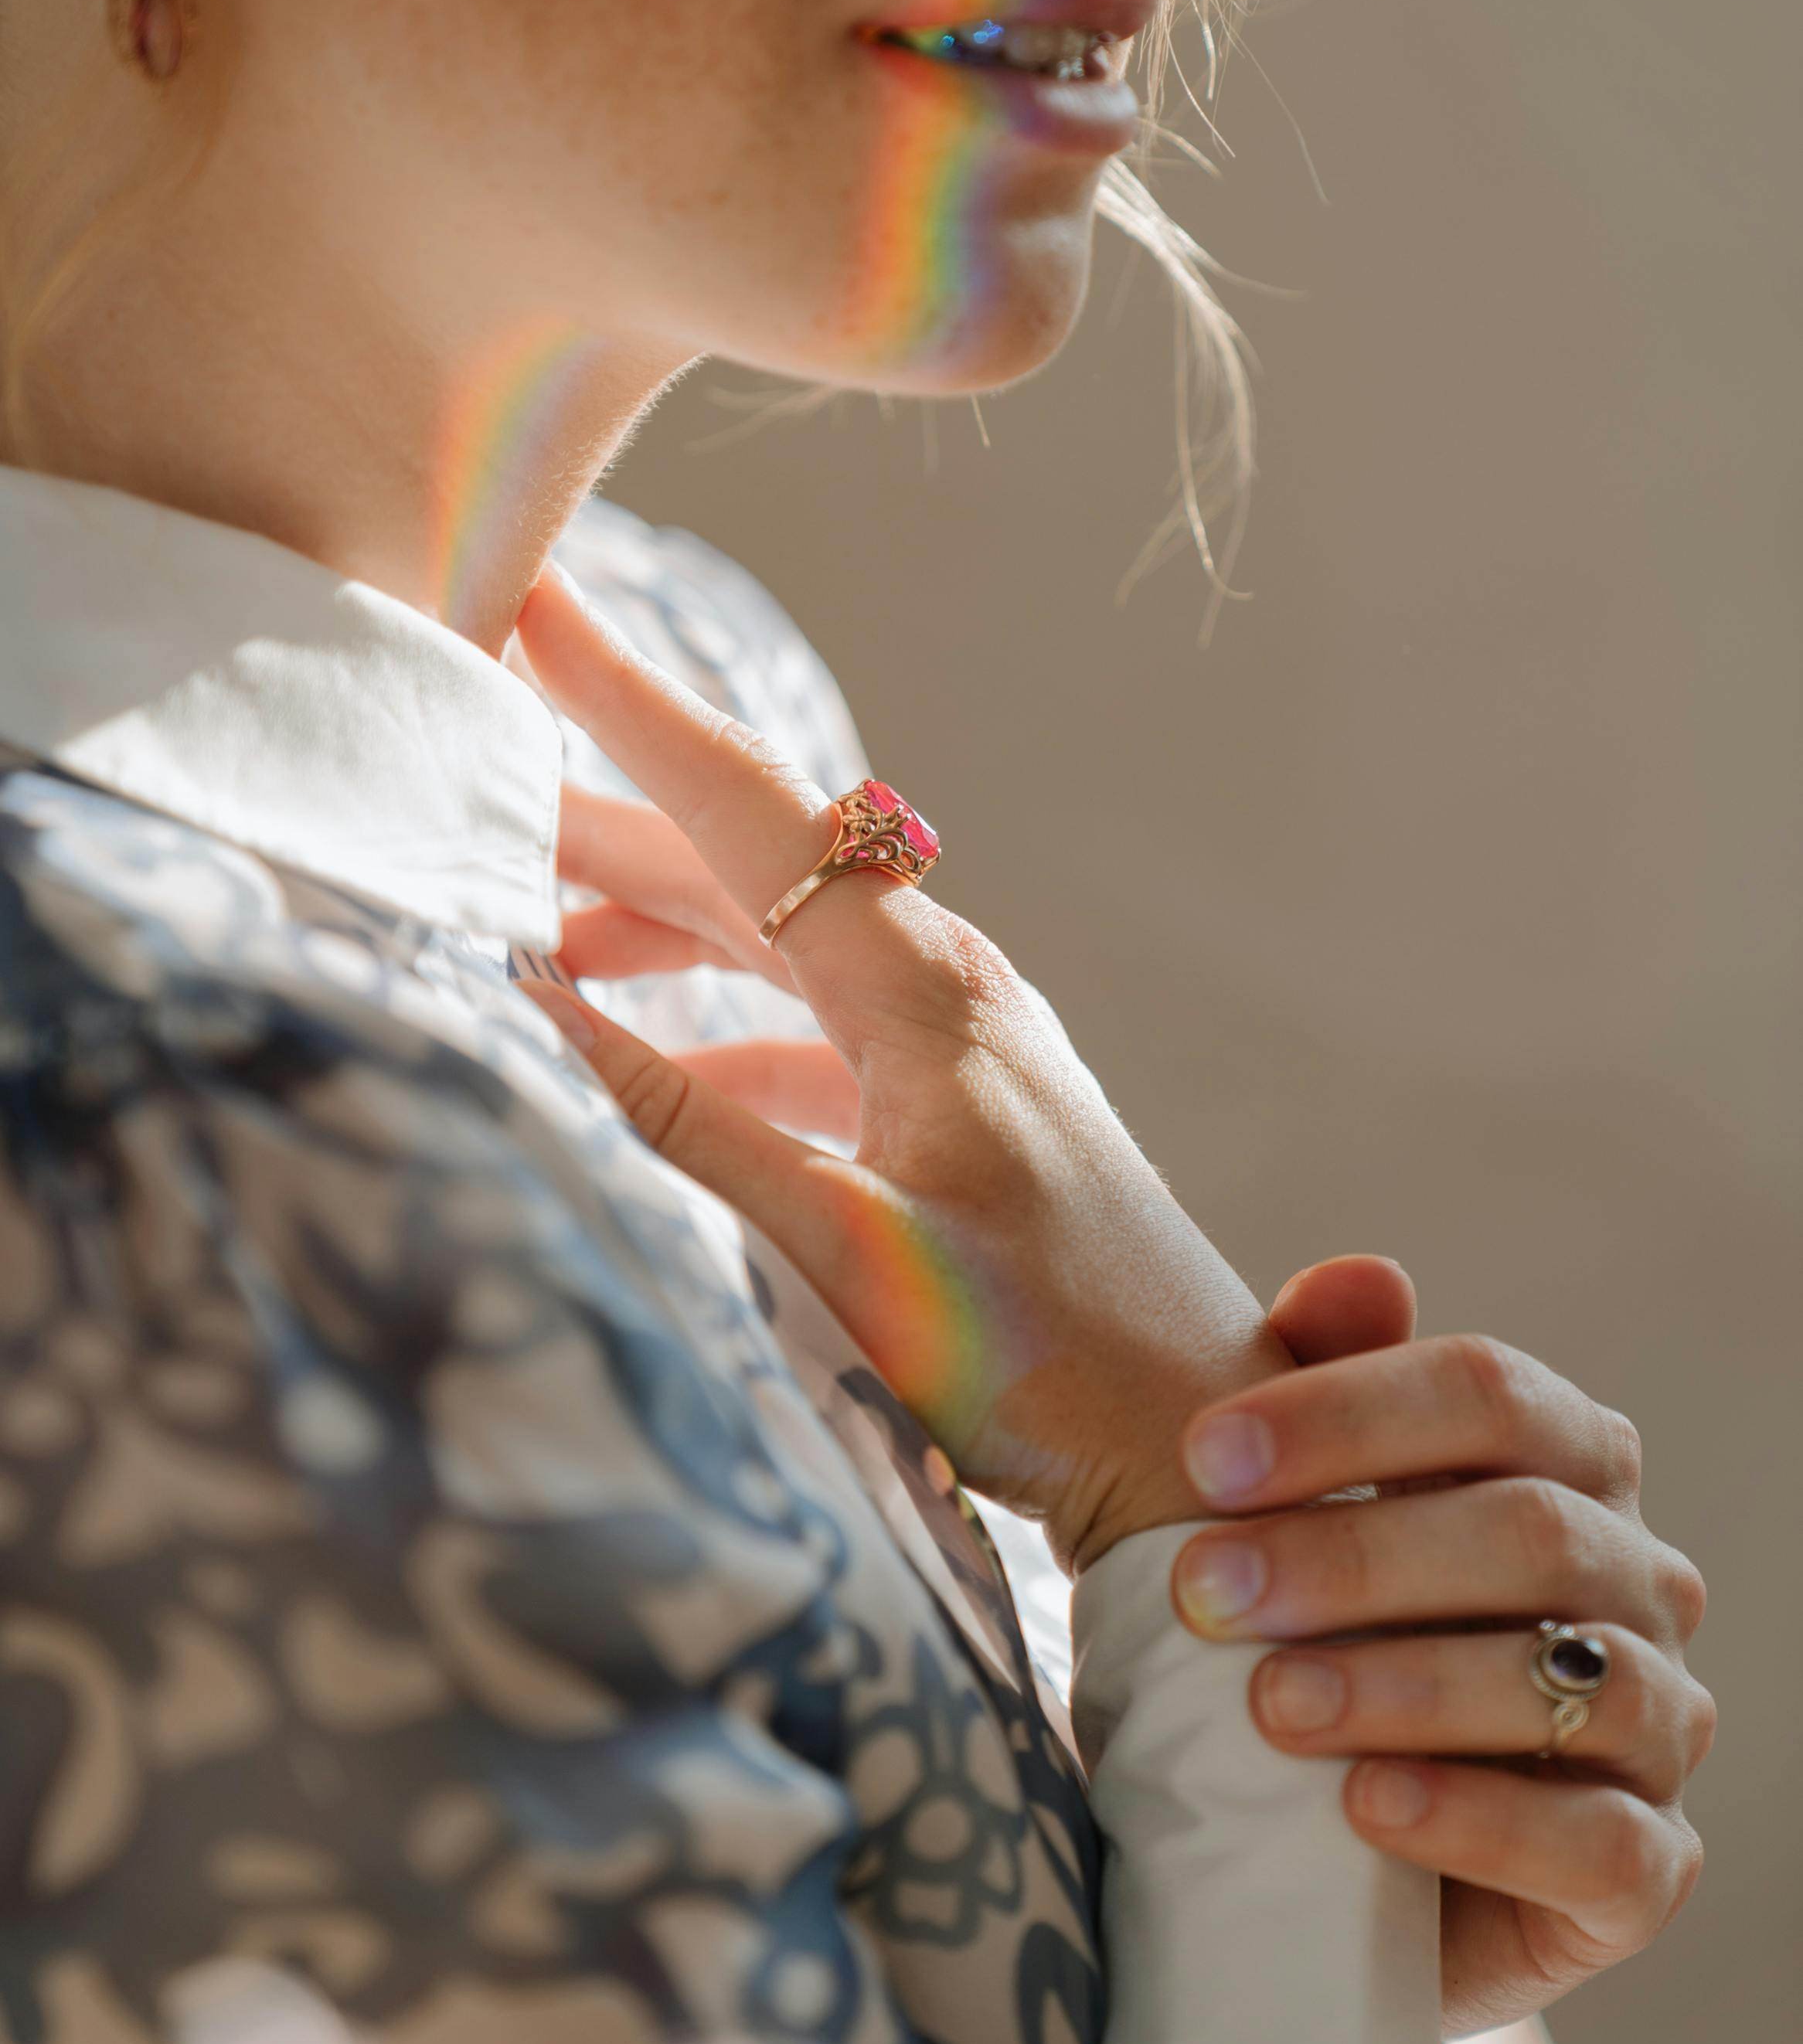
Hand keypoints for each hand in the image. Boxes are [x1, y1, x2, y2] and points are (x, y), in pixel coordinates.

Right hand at [514, 565, 1291, 1570]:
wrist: (1197, 1443)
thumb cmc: (1049, 1361)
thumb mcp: (848, 1250)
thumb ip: (696, 1127)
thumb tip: (551, 1012)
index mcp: (924, 991)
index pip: (746, 808)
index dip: (631, 702)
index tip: (541, 600)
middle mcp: (944, 985)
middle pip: (748, 863)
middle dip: (610, 813)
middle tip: (479, 770)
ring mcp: (956, 1042)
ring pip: (775, 943)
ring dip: (657, 926)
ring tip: (533, 927)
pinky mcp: (956, 1105)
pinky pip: (813, 1030)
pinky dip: (720, 1028)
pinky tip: (655, 1061)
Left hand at [1174, 1253, 1712, 2035]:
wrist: (1335, 1844)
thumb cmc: (1327, 1626)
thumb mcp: (1304, 1499)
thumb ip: (1331, 1377)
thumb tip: (1359, 1275)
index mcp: (1570, 1461)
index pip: (1488, 1391)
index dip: (1343, 1414)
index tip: (1200, 1457)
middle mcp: (1640, 1578)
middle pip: (1527, 1532)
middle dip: (1352, 1555)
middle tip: (1205, 1593)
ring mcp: (1661, 1724)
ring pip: (1571, 1682)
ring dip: (1405, 1686)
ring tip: (1267, 1706)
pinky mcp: (1647, 1869)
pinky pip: (1601, 1844)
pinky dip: (1477, 1819)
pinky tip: (1364, 1810)